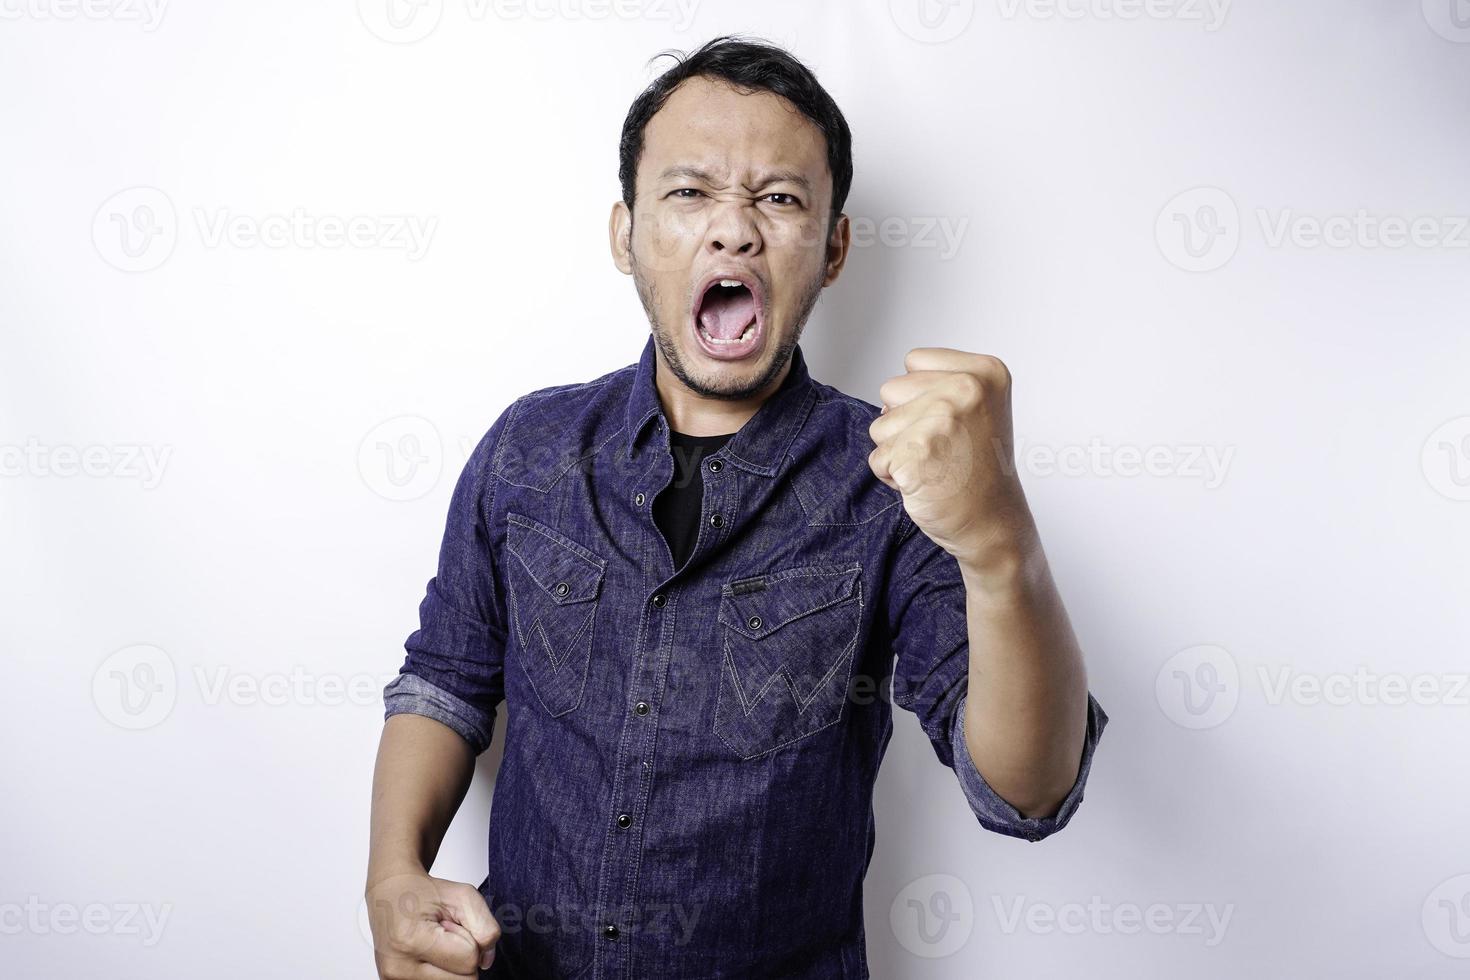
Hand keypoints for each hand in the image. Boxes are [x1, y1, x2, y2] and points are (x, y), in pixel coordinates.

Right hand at [366, 869, 499, 977]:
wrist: (390, 892)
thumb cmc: (422, 892)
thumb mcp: (464, 896)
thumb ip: (486, 927)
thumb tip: (486, 960)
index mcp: (412, 941)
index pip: (469, 961)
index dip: (468, 938)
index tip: (450, 923)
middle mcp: (398, 967)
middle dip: (462, 955)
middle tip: (444, 934)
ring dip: (452, 965)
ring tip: (435, 943)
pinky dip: (440, 971)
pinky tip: (428, 954)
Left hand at [867, 347, 1032, 569]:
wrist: (992, 522)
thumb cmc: (979, 469)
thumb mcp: (976, 407)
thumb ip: (936, 385)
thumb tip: (888, 395)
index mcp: (983, 371)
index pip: (915, 360)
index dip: (922, 395)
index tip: (954, 422)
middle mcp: (966, 389)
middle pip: (891, 389)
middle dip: (905, 422)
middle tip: (943, 448)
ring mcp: (941, 420)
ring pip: (880, 425)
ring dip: (898, 450)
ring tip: (935, 465)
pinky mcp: (917, 454)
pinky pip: (878, 458)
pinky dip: (893, 476)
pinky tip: (926, 483)